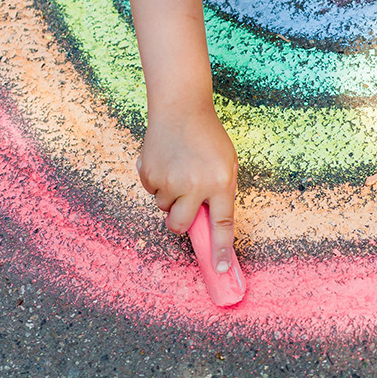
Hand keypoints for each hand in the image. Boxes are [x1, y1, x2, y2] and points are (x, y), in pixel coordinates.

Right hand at [138, 102, 238, 272]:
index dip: (221, 249)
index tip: (221, 269)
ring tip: (178, 170)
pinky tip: (166, 162)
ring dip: (170, 197)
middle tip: (184, 207)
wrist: (181, 109)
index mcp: (220, 183)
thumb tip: (208, 223)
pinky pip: (151, 191)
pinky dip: (157, 182)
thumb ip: (220, 192)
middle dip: (180, 223)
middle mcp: (195, 185)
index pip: (222, 224)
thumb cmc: (208, 138)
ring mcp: (170, 180)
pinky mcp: (150, 173)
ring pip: (165, 208)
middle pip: (181, 225)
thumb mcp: (226, 163)